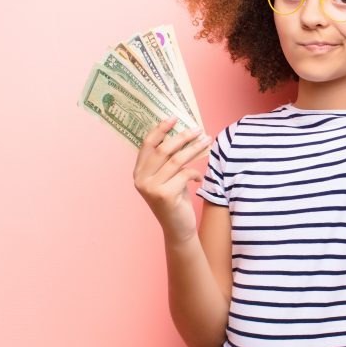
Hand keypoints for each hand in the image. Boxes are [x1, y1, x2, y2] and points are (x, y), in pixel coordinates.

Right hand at [133, 116, 211, 242]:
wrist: (178, 229)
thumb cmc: (175, 200)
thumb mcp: (168, 177)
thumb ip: (168, 161)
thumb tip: (182, 134)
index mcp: (138, 172)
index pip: (147, 144)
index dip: (160, 129)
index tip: (174, 117)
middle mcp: (140, 179)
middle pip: (163, 150)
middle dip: (183, 137)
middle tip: (198, 130)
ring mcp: (151, 188)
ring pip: (176, 160)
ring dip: (194, 149)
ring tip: (207, 141)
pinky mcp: (164, 195)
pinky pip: (184, 174)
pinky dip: (195, 173)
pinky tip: (199, 178)